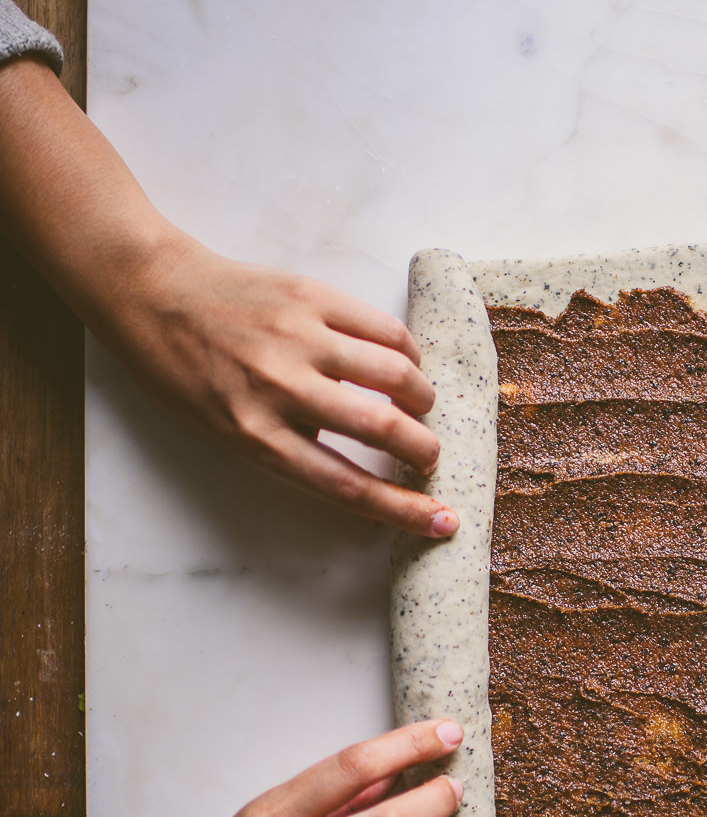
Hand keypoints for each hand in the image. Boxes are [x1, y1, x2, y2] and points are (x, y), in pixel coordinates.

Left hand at [105, 233, 458, 534]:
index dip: (403, 511)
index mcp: (258, 436)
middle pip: (383, 430)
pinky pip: (381, 329)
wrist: (152, 295)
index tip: (443, 521)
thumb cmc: (185, 373)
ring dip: (421, 397)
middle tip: (429, 456)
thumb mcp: (229, 432)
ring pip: (394, 373)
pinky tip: (404, 360)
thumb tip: (361, 470)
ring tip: (420, 404)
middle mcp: (282, 389)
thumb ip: (291, 449)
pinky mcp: (311, 296)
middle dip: (425, 451)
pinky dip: (405, 351)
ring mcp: (299, 338)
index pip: (347, 485)